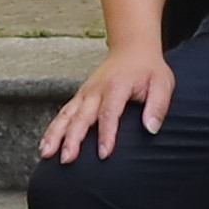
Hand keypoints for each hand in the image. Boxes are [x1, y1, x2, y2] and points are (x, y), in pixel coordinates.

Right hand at [39, 50, 175, 164]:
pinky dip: (52, 129)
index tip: (104, 154)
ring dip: (55, 135)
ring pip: (66, 116)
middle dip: (72, 139)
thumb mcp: (162, 83)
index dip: (107, 134)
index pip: (109, 113)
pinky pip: (62, 114)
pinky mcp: (79, 97)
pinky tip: (45, 145)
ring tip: (46, 154)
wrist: (132, 49)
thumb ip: (158, 106)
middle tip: (68, 159)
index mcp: (116, 87)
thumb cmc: (148, 69)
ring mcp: (84, 93)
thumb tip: (151, 129)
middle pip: (81, 117)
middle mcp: (96, 90)